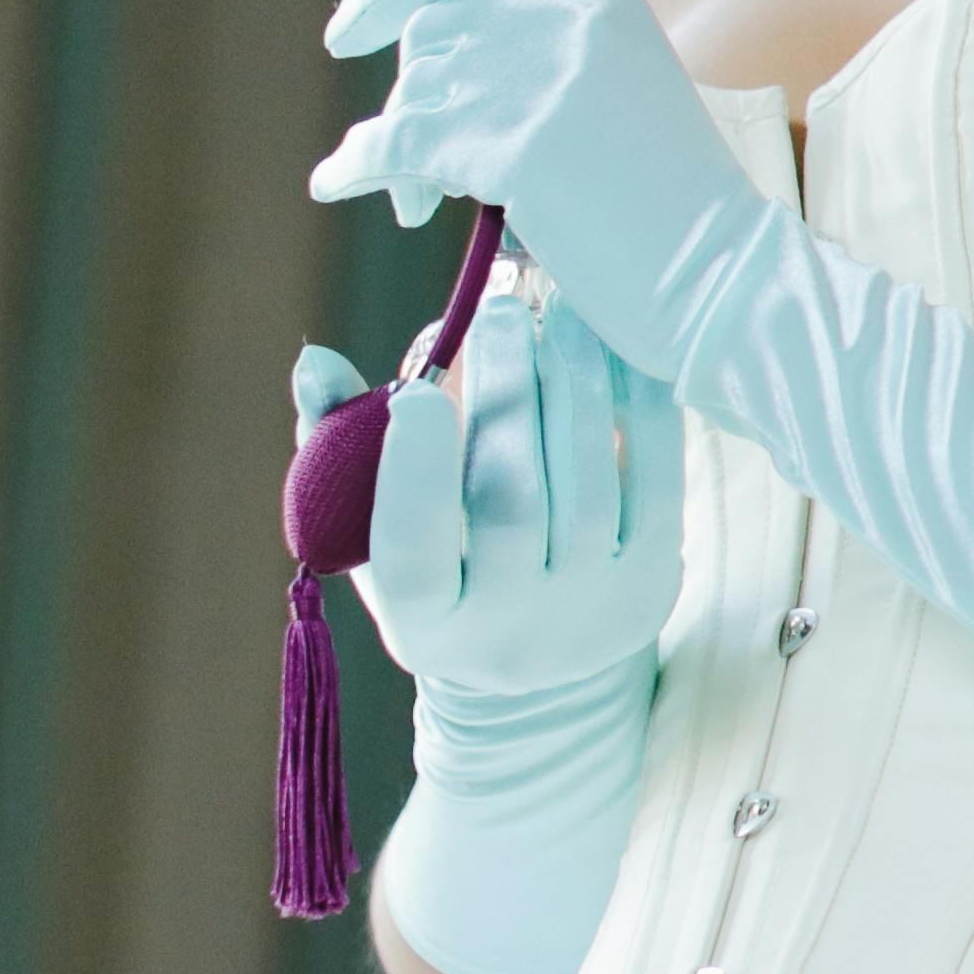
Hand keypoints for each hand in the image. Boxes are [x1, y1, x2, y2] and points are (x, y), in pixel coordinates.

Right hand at [295, 295, 681, 699]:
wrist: (549, 662)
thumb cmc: (444, 571)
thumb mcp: (373, 533)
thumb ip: (338, 446)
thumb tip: (317, 361)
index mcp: (426, 622)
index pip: (414, 550)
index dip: (414, 470)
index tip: (418, 391)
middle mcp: (510, 625)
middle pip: (510, 504)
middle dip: (506, 396)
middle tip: (501, 311)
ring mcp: (591, 604)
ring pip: (587, 487)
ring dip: (575, 386)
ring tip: (559, 311)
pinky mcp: (656, 574)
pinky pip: (656, 480)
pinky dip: (639, 408)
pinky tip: (617, 350)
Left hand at [313, 0, 774, 384]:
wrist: (721, 268)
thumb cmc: (667, 195)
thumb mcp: (613, 85)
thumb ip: (531, 40)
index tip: (348, 30)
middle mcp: (568, 21)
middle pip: (426, 33)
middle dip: (401, 94)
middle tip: (404, 160)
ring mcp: (543, 84)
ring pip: (409, 92)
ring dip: (388, 146)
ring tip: (410, 201)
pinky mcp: (517, 151)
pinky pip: (395, 145)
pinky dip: (353, 165)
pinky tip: (334, 184)